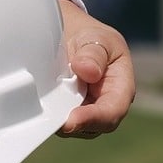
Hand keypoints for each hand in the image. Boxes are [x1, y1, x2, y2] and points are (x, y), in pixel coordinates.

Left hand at [57, 0, 134, 138]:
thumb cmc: (90, 37)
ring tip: (45, 107)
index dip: (94, 119)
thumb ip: (94, 53)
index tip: (72, 120)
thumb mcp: (96, 37)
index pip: (113, 110)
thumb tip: (88, 71)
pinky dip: (51, 116)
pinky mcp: (69, 113)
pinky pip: (61, 121)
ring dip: (60, 121)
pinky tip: (41, 106)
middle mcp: (107, 104)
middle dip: (74, 125)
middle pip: (94, 126)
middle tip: (51, 120)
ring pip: (75, 127)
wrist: (73, 34)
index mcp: (121, 86)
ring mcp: (87, 111)